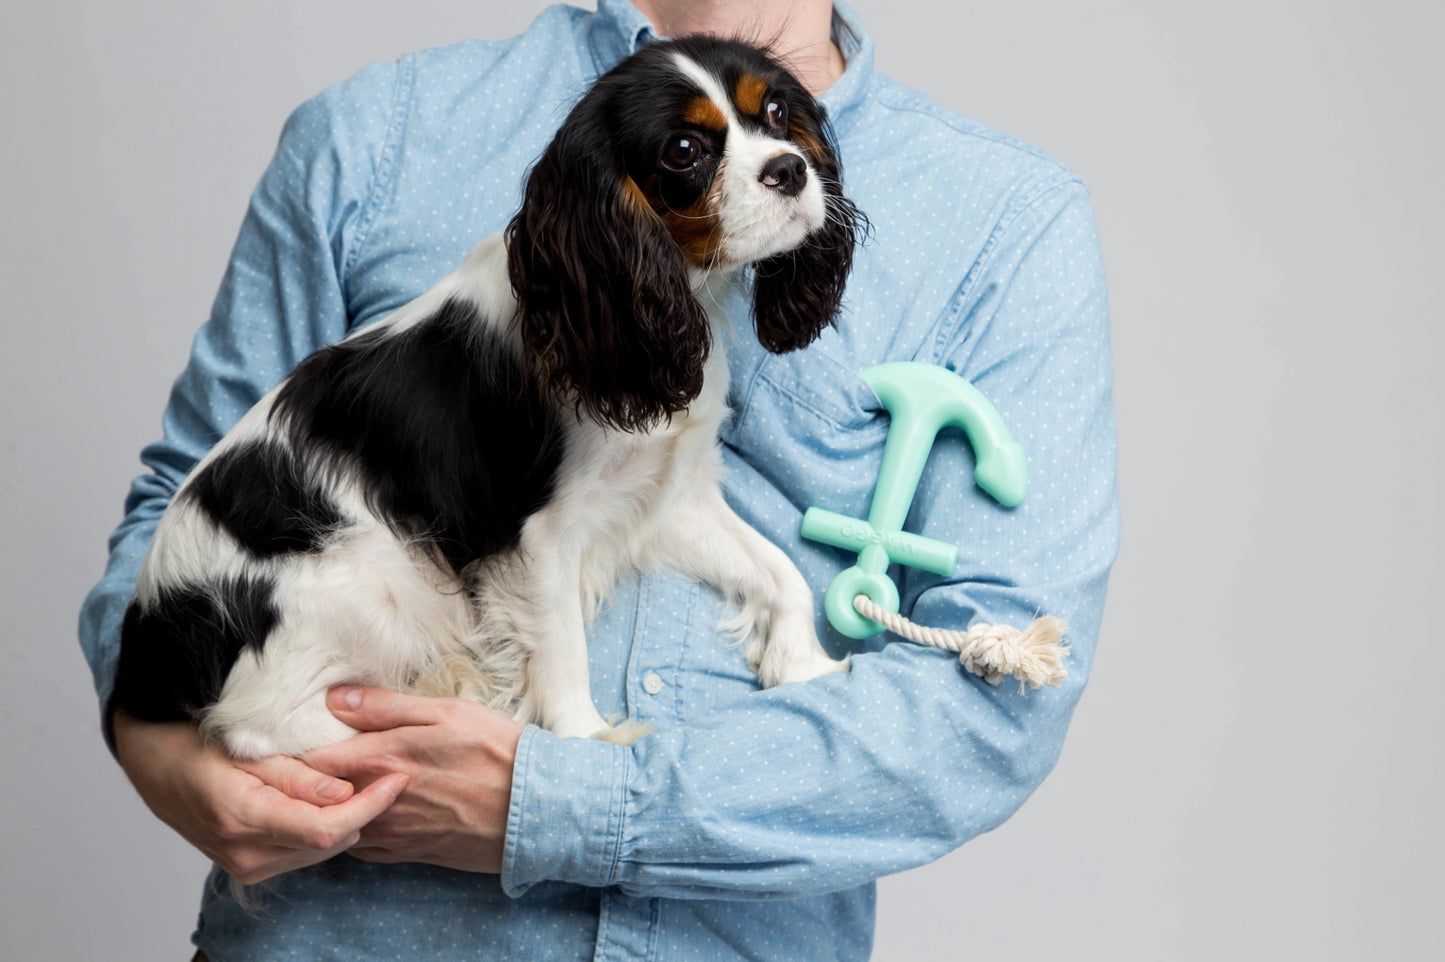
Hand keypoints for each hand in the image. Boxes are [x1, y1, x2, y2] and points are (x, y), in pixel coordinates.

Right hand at [112, 711, 408, 884]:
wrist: (157, 770)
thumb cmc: (201, 746)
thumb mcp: (248, 746)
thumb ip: (296, 773)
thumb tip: (342, 792)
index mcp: (242, 815)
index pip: (325, 827)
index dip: (369, 805)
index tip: (397, 777)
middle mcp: (244, 852)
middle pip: (330, 842)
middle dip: (364, 809)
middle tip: (383, 772)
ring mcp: (246, 866)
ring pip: (322, 850)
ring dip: (346, 820)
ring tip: (358, 782)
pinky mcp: (250, 870)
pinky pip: (304, 852)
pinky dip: (324, 829)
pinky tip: (328, 800)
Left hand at [302, 687, 524, 873]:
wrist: (535, 808)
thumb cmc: (496, 751)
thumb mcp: (447, 711)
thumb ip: (386, 707)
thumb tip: (336, 699)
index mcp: (380, 757)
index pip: (311, 759)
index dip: (296, 750)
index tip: (294, 741)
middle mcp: (376, 799)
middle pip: (316, 795)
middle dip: (305, 782)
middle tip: (303, 766)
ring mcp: (391, 831)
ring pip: (336, 823)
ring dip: (328, 809)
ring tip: (332, 790)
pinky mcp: (409, 853)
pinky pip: (362, 847)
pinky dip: (353, 830)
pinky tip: (365, 814)